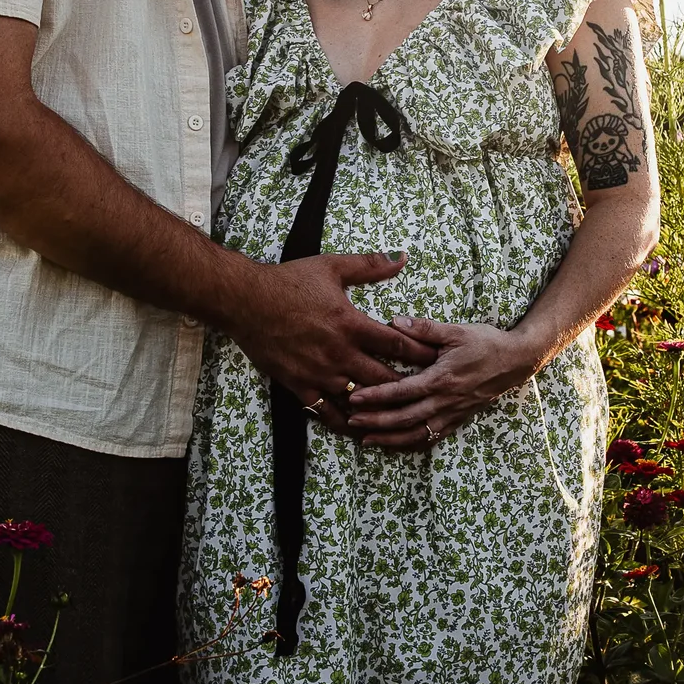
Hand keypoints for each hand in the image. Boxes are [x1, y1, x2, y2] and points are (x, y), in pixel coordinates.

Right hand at [226, 252, 433, 411]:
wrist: (245, 301)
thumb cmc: (289, 281)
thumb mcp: (332, 267)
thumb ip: (370, 265)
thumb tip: (401, 257)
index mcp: (351, 324)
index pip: (397, 344)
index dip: (421, 353)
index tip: (438, 360)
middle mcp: (339, 353)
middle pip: (384, 377)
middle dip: (408, 385)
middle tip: (426, 392)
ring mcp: (319, 373)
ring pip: (359, 399)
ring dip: (379, 406)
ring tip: (399, 414)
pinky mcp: (299, 385)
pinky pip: (326, 411)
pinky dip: (344, 421)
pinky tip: (358, 426)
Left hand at [331, 316, 545, 451]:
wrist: (516, 361)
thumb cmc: (486, 343)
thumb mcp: (456, 330)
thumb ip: (424, 328)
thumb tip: (394, 321)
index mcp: (441, 379)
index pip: (402, 392)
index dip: (376, 396)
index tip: (354, 398)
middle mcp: (445, 401)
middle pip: (404, 418)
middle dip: (376, 422)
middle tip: (351, 422)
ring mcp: (453, 413)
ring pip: (417, 434)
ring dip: (390, 439)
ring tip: (366, 439)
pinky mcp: (459, 419)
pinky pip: (431, 437)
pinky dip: (411, 443)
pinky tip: (396, 443)